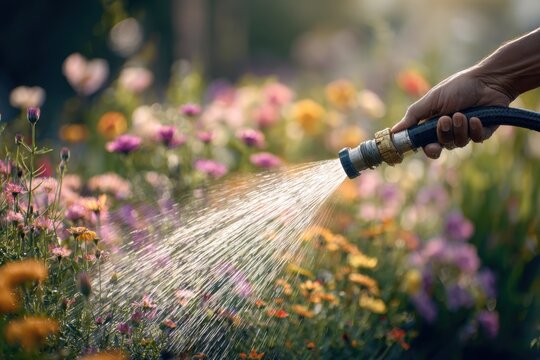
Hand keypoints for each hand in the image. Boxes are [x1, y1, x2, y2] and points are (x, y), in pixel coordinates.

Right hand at [392, 67, 513, 157]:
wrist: (488, 81)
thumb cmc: (458, 87)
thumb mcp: (432, 99)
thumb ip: (413, 115)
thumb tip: (393, 131)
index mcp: (434, 124)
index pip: (426, 144)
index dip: (426, 147)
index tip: (428, 146)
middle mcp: (449, 131)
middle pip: (441, 146)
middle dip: (443, 135)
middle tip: (445, 120)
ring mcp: (465, 132)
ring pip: (458, 144)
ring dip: (458, 128)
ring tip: (462, 114)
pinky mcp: (482, 133)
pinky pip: (475, 140)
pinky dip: (474, 129)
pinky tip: (476, 117)